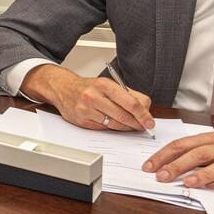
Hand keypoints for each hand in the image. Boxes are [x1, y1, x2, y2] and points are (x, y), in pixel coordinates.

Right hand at [23, 65, 154, 131]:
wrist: (64, 88)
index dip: (143, 114)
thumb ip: (129, 94)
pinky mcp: (82, 121)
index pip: (130, 103)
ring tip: (132, 126)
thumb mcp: (109, 84)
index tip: (150, 121)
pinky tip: (116, 125)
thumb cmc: (89, 87)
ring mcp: (87, 110)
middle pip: (123, 116)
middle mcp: (94, 97)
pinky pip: (103, 128)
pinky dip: (113, 128)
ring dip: (126, 128)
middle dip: (137, 123)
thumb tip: (145, 109)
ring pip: (114, 124)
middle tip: (144, 126)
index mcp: (104, 85)